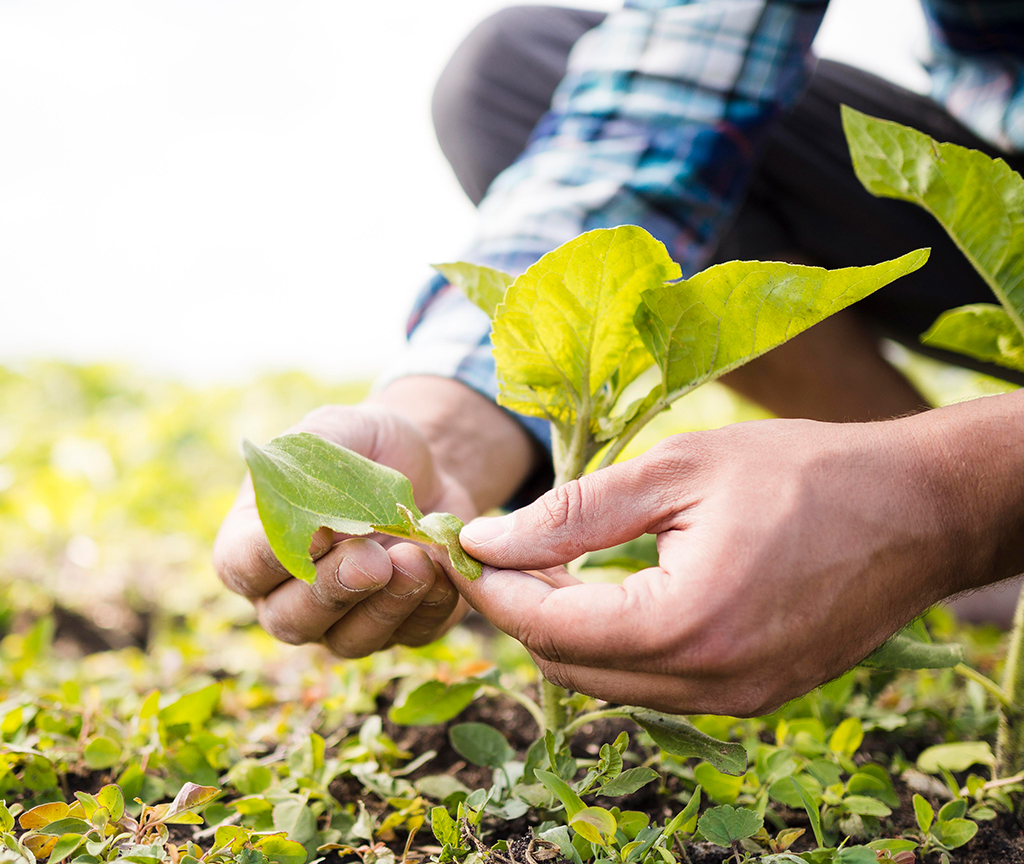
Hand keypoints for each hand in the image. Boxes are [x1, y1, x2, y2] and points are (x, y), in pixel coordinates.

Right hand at [214, 402, 474, 656]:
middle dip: (333, 590)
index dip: (271, 558)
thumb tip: (311, 519)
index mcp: (255, 543)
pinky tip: (443, 568)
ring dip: (385, 606)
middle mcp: (290, 595)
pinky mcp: (401, 628)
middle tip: (372, 559)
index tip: (315, 531)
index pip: (242, 567)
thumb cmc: (363, 447)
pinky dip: (430, 606)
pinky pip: (410, 635)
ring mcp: (343, 620)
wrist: (426, 465)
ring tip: (416, 560)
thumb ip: (307, 463)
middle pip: (291, 620)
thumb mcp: (333, 431)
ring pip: (350, 640)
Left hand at [454, 402, 1023, 715]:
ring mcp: (735, 699)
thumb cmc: (803, 472)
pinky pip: (653, 684)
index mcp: (686, 623)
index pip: (548, 626)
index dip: (492, 586)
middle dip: (519, 610)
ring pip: (607, 683)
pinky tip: (607, 590)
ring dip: (564, 630)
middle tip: (494, 551)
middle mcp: (709, 682)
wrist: (918, 509)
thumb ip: (573, 512)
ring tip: (546, 563)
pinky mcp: (753, 696)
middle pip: (568, 667)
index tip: (459, 545)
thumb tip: (487, 540)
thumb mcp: (677, 471)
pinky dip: (614, 644)